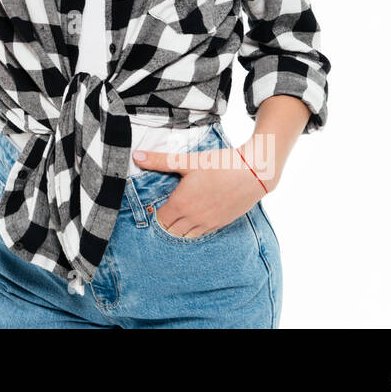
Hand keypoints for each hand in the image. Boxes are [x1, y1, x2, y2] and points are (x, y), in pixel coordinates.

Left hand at [132, 141, 266, 238]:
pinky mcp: (220, 224)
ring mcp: (208, 224)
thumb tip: (136, 156)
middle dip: (165, 221)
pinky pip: (201, 234)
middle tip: (165, 208)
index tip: (155, 202)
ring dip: (179, 227)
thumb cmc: (220, 164)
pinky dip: (193, 229)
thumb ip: (161, 161)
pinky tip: (195, 216)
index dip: (155, 212)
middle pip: (170, 230)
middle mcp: (193, 218)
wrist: (254, 172)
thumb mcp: (188, 161)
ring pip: (185, 235)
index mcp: (181, 204)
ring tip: (178, 214)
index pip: (159, 219)